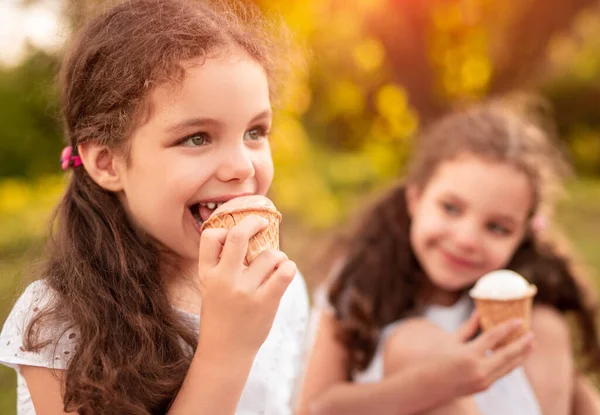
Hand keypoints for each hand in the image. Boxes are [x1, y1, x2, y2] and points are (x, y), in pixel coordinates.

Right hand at [196, 214, 296, 354]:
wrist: (226, 351)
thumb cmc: (221, 313)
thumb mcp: (210, 287)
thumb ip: (221, 262)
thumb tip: (246, 230)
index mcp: (207, 274)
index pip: (210, 235)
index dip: (224, 230)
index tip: (236, 234)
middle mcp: (224, 280)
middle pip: (238, 235)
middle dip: (254, 222)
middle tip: (263, 223)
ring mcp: (245, 292)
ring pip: (269, 255)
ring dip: (277, 255)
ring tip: (275, 265)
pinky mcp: (265, 303)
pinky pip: (285, 272)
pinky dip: (289, 266)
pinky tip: (285, 270)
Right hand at [444, 313, 534, 396]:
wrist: (427, 385)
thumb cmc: (435, 359)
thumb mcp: (451, 341)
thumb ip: (469, 327)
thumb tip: (480, 312)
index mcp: (468, 355)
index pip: (494, 338)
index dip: (508, 327)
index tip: (519, 320)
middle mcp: (478, 370)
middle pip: (508, 355)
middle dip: (522, 344)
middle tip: (532, 334)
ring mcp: (483, 381)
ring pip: (508, 366)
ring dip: (521, 355)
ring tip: (530, 345)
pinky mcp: (484, 387)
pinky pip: (501, 373)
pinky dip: (510, 363)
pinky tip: (514, 356)